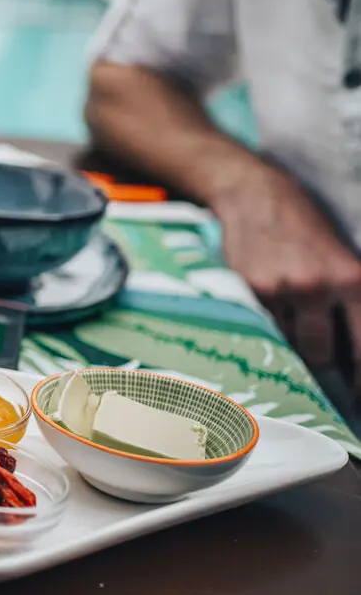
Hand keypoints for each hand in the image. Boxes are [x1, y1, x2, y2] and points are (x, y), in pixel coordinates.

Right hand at [211, 164, 360, 392]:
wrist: (254, 193)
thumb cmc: (306, 228)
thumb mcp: (343, 261)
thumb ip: (349, 305)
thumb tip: (349, 357)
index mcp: (352, 280)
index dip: (360, 382)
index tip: (357, 401)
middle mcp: (316, 287)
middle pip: (321, 355)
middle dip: (320, 362)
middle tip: (318, 360)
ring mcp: (278, 290)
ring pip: (287, 343)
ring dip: (289, 342)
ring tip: (287, 321)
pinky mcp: (245, 290)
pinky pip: (260, 328)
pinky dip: (264, 325)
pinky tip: (265, 307)